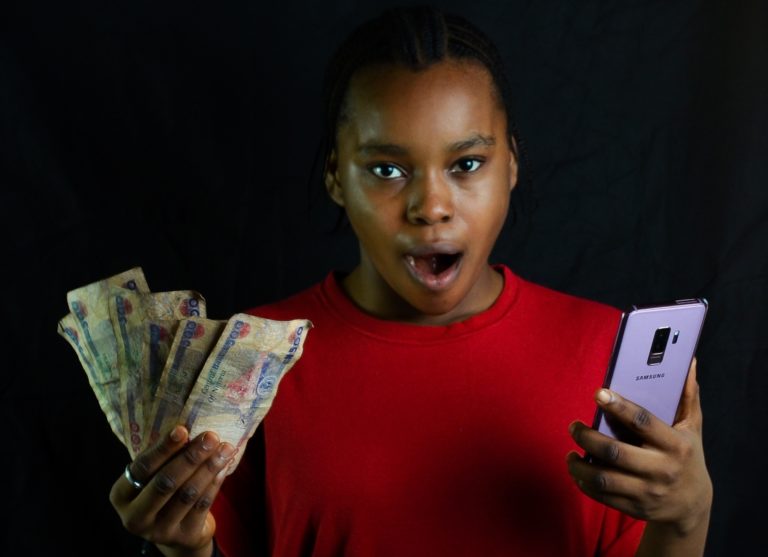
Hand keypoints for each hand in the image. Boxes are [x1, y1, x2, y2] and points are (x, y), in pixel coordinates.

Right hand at [109, 425, 236, 556]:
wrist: (177, 531)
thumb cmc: (163, 491)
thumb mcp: (152, 477)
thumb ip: (163, 458)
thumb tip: (187, 429)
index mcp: (121, 495)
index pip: (142, 468)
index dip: (163, 448)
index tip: (182, 429)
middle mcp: (135, 517)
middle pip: (165, 482)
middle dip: (190, 457)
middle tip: (210, 437)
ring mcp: (159, 530)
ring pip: (187, 494)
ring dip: (208, 468)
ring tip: (225, 448)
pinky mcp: (183, 536)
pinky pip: (202, 505)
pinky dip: (215, 483)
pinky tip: (224, 466)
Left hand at [566, 359, 711, 536]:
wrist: (693, 505)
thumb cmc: (687, 456)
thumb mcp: (692, 427)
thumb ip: (687, 395)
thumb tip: (687, 361)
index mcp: (676, 445)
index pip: (643, 422)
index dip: (619, 407)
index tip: (599, 393)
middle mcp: (661, 470)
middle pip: (615, 452)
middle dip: (587, 437)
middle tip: (573, 426)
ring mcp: (647, 492)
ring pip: (604, 478)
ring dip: (579, 465)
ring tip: (570, 453)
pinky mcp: (635, 508)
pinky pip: (602, 496)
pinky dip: (584, 483)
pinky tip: (577, 471)